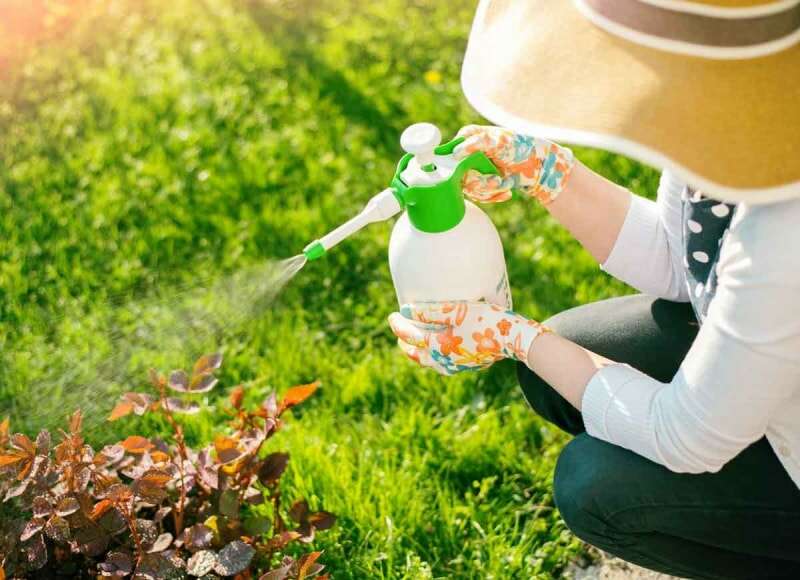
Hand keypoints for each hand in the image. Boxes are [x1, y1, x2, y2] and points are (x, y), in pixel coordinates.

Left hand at [388, 301, 549, 374]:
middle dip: (405, 342)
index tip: (393, 314)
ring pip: (429, 362)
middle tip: (400, 329)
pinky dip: (433, 355)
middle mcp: (444, 362)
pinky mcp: (468, 365)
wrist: (515, 339)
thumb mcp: (457, 310)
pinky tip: (438, 348)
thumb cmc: (486, 320)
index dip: (398, 325)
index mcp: (438, 347)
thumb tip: (405, 310)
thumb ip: (429, 311)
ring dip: (418, 351)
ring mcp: (456, 367)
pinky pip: (442, 363)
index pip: (410, 337)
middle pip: (416, 354)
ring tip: (414, 341)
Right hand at [452, 125, 573, 204]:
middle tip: (496, 180)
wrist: (539, 166)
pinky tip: (506, 190)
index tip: (469, 171)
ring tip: (505, 183)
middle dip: (479, 181)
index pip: (449, 152)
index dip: (457, 165)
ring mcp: (475, 170)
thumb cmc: (520, 147)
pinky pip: (479, 196)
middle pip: (457, 175)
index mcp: (469, 137)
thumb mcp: (499, 141)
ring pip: (469, 188)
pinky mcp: (482, 184)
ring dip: (489, 190)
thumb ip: (476, 143)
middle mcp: (469, 154)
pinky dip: (494, 196)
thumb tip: (456, 152)